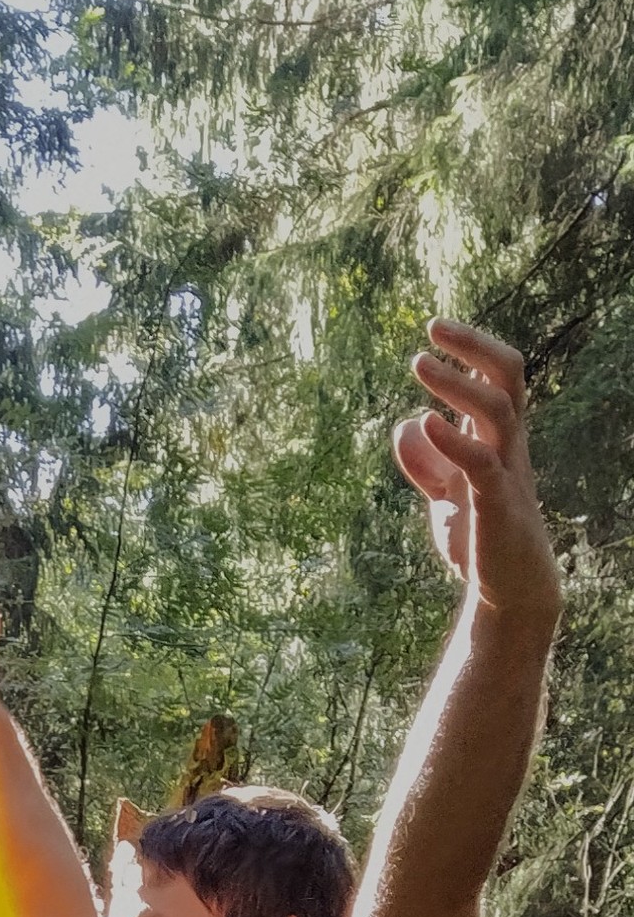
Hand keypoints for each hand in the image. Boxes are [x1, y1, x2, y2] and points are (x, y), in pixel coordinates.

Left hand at [393, 320, 561, 639]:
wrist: (506, 590)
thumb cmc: (481, 538)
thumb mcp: (446, 494)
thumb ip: (427, 460)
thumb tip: (408, 424)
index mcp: (497, 438)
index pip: (496, 376)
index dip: (472, 347)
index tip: (436, 329)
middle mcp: (508, 445)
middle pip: (508, 377)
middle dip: (474, 345)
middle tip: (434, 326)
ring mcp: (506, 471)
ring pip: (499, 410)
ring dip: (458, 383)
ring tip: (419, 362)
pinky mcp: (497, 504)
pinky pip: (481, 462)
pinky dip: (453, 440)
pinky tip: (425, 421)